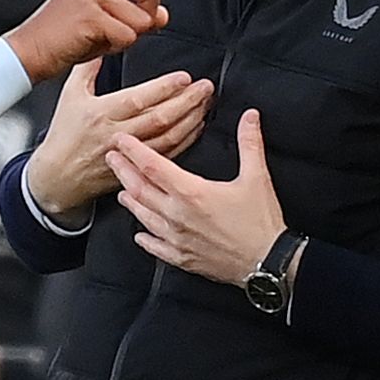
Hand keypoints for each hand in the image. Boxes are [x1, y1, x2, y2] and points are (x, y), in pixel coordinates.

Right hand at [8, 0, 172, 78]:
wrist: (33, 48)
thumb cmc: (72, 34)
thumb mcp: (109, 19)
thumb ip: (138, 12)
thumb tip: (162, 15)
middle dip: (147, 16)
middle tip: (118, 26)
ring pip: (143, 19)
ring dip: (129, 36)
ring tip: (99, 34)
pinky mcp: (90, 13)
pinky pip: (128, 36)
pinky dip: (116, 47)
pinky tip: (91, 41)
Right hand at [26, 61, 213, 217]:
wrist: (57, 177)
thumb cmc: (64, 135)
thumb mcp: (70, 96)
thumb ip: (87, 69)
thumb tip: (102, 46)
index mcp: (101, 114)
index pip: (138, 99)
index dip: (164, 88)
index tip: (184, 77)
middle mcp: (116, 135)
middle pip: (160, 118)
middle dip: (187, 101)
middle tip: (205, 87)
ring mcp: (128, 155)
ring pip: (168, 138)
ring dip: (191, 120)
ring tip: (205, 104)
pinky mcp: (136, 169)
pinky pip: (168, 155)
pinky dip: (186, 140)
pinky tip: (196, 127)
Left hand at [112, 108, 288, 286]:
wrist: (268, 263)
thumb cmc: (261, 223)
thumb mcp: (257, 177)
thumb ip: (250, 142)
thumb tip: (250, 116)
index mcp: (191, 192)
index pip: (152, 166)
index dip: (133, 151)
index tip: (121, 141)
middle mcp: (177, 215)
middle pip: (140, 189)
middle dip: (123, 172)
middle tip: (111, 159)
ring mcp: (177, 239)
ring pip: (143, 217)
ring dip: (130, 201)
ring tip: (122, 190)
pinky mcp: (182, 258)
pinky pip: (155, 247)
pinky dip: (144, 238)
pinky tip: (139, 234)